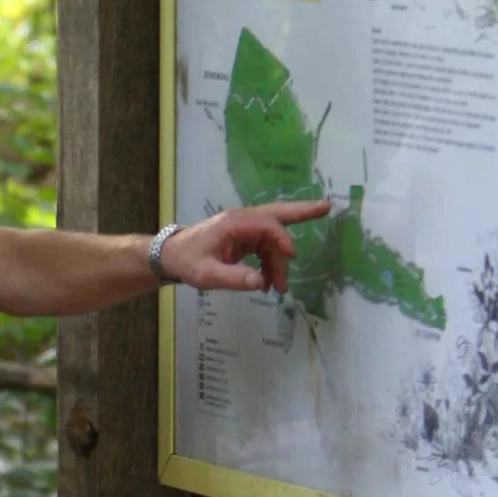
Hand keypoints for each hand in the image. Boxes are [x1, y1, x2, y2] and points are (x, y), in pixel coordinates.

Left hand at [158, 199, 332, 293]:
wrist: (170, 256)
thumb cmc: (186, 262)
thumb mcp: (207, 274)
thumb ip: (234, 279)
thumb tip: (262, 283)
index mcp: (234, 223)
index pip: (267, 225)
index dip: (282, 241)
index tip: (291, 258)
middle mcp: (242, 220)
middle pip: (278, 213)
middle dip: (303, 212)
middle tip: (328, 208)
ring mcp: (243, 228)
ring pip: (272, 237)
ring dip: (280, 260)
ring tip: (281, 288)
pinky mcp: (243, 238)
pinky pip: (265, 246)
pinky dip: (272, 262)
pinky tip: (271, 281)